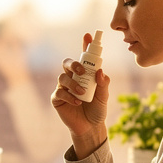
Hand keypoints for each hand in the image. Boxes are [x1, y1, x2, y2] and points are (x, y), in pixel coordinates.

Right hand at [52, 32, 109, 156]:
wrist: (90, 127)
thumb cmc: (97, 110)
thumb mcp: (104, 97)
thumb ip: (104, 84)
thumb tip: (101, 72)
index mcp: (85, 74)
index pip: (84, 57)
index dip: (85, 45)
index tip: (88, 35)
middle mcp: (73, 78)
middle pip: (67, 63)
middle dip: (74, 64)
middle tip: (82, 70)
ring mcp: (64, 87)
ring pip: (62, 77)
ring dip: (72, 83)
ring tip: (82, 93)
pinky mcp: (57, 98)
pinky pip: (59, 92)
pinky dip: (69, 96)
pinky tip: (77, 102)